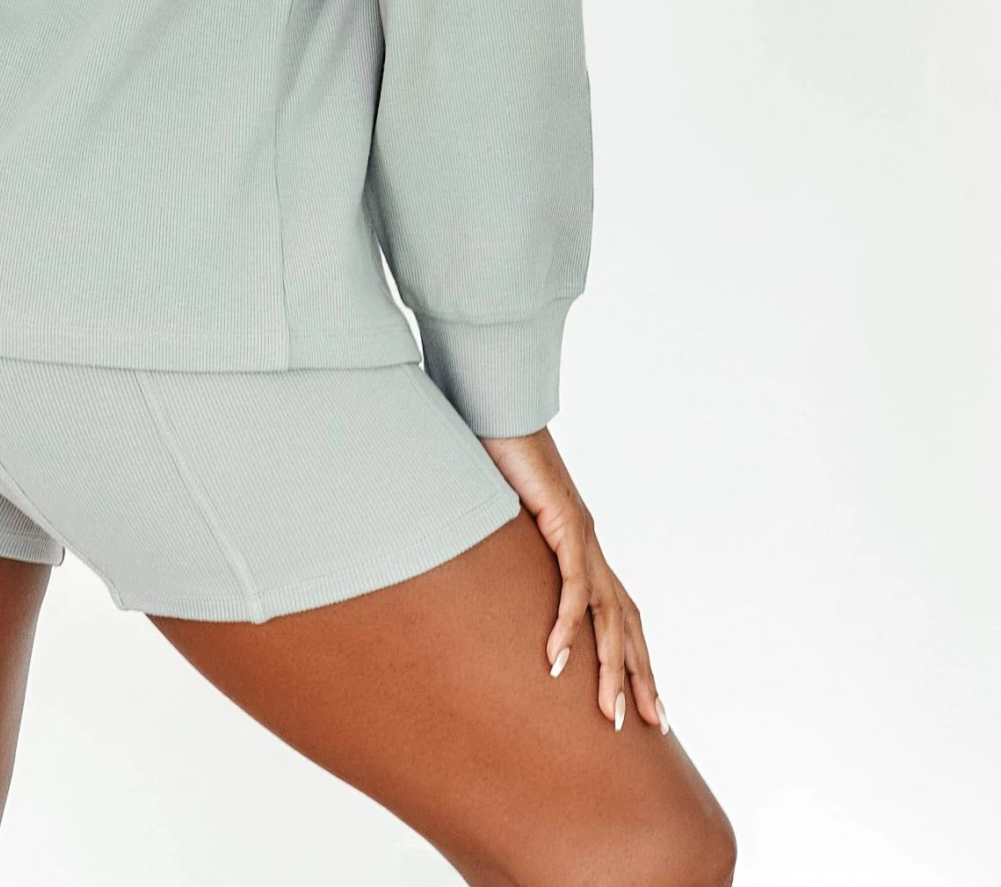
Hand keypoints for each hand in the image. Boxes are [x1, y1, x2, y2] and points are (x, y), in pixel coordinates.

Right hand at [480, 424, 666, 734]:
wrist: (498, 406)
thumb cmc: (494, 453)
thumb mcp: (499, 516)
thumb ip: (502, 549)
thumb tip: (479, 573)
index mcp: (580, 543)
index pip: (618, 609)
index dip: (633, 654)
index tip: (642, 698)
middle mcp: (589, 543)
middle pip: (626, 621)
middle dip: (639, 674)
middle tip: (648, 723)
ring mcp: (580, 534)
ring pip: (607, 614)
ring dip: (611, 667)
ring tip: (608, 713)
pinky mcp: (563, 523)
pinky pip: (571, 585)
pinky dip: (566, 625)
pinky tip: (556, 659)